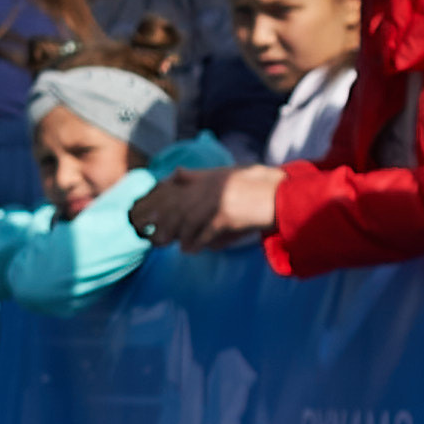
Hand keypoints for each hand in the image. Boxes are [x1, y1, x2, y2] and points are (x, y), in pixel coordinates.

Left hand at [127, 164, 284, 251]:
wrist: (280, 196)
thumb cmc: (254, 186)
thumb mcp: (224, 174)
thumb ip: (197, 176)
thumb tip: (173, 174)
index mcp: (207, 177)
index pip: (173, 188)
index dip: (155, 202)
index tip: (143, 215)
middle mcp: (209, 188)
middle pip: (175, 206)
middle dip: (161, 223)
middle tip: (152, 237)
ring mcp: (216, 202)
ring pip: (186, 221)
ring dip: (177, 236)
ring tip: (173, 246)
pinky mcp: (225, 217)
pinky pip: (204, 234)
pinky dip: (195, 244)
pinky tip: (190, 250)